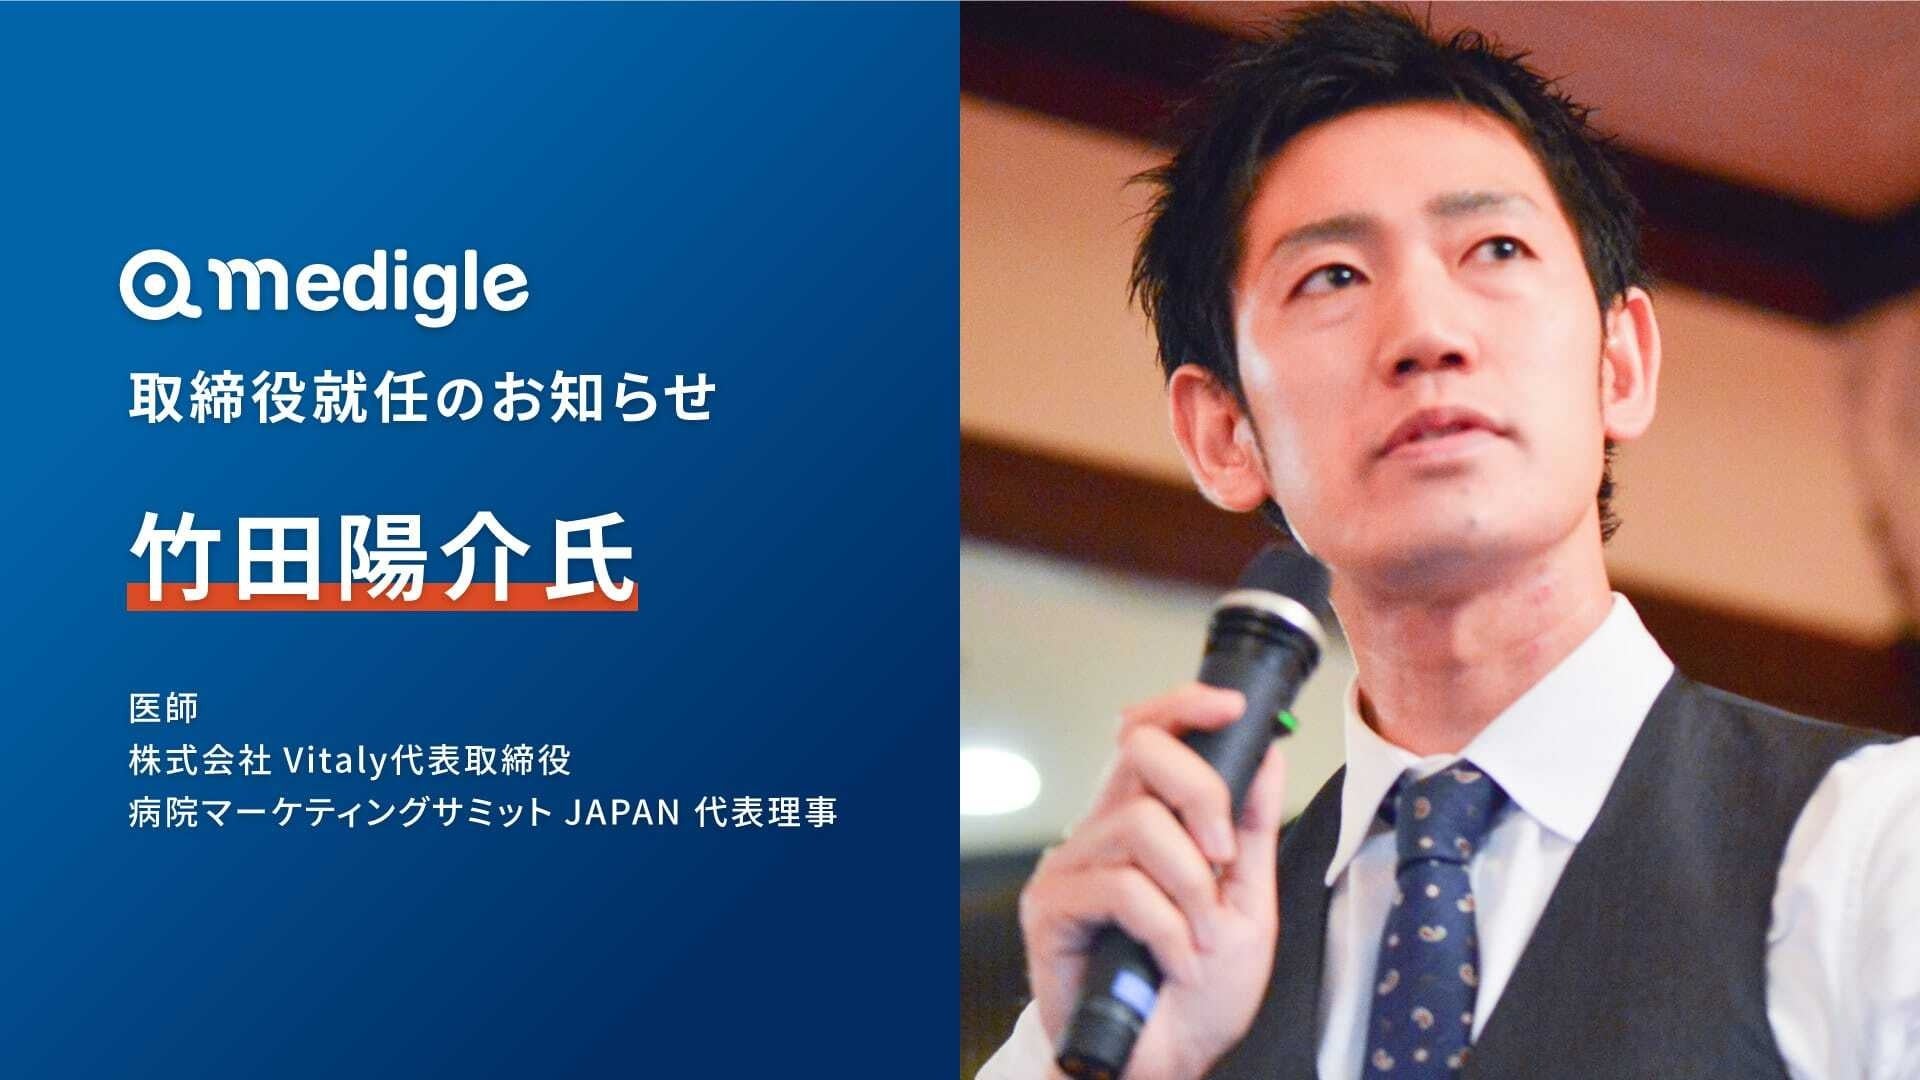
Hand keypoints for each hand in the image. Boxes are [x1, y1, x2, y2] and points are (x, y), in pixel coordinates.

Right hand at [1018, 682, 1289, 1079]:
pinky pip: (1122, 888)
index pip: (1148, 734)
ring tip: (1202, 937)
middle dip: (1202, 793)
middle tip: (1222, 858)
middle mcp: (1100, 832)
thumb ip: (1250, 828)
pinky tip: (1176, 961)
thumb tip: (1265, 752)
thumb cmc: (1199, 994)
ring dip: (1193, 889)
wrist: (1168, 1065)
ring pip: (1142, 827)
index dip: (1184, 707)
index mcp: (1144, 820)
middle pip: (1141, 752)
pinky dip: (1167, 928)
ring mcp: (1071, 868)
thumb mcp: (1247, 902)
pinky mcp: (1051, 909)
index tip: (1234, 708)